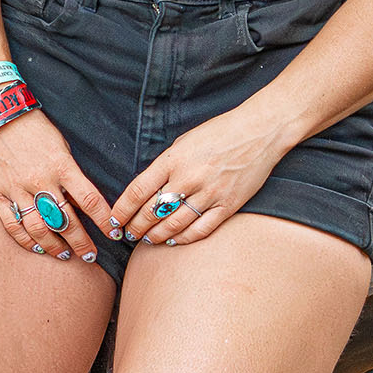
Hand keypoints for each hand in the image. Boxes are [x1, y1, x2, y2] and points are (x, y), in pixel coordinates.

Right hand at [0, 108, 117, 265]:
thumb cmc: (34, 129)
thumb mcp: (60, 146)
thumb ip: (70, 174)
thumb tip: (83, 202)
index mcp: (61, 166)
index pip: (89, 200)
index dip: (104, 221)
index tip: (114, 233)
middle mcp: (40, 181)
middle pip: (65, 221)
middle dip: (81, 242)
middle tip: (90, 255)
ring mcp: (17, 189)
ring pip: (39, 228)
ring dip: (55, 246)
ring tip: (64, 255)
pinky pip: (13, 225)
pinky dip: (26, 240)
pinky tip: (37, 247)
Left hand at [111, 107, 288, 246]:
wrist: (258, 132)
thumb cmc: (218, 132)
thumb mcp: (183, 142)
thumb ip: (166, 165)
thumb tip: (148, 190)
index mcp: (173, 159)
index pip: (139, 190)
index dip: (123, 209)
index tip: (114, 219)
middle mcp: (188, 178)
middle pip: (153, 211)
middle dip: (136, 226)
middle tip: (127, 234)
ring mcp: (209, 193)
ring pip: (174, 225)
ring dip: (156, 236)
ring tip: (147, 239)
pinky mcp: (228, 205)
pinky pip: (201, 229)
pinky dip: (184, 238)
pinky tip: (174, 240)